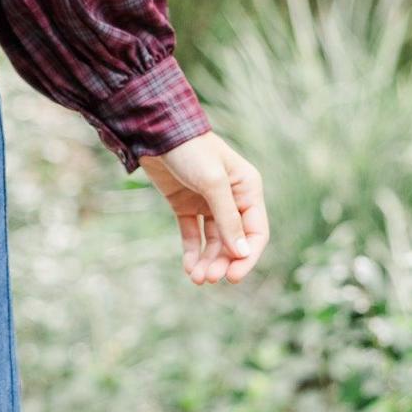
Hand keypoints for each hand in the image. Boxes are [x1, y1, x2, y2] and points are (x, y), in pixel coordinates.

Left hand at [137, 131, 268, 285]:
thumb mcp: (213, 183)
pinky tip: (188, 267)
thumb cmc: (191, 151)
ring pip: (213, 240)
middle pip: (234, 240)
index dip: (247, 256)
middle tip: (209, 278)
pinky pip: (193, 233)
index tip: (233, 277)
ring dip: (207, 260)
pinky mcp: (185, 204)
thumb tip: (242, 253)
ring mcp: (207, 202)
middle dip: (222, 262)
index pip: (256, 231)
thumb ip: (228, 218)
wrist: (155, 133)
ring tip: (197, 278)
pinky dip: (192, 251)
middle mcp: (231, 198)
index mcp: (247, 189)